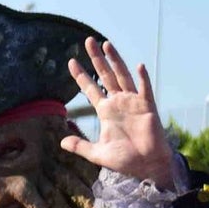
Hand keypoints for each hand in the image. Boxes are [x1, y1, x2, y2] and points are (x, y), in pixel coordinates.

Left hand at [60, 37, 174, 188]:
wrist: (146, 166)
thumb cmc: (124, 160)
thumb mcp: (97, 154)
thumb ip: (80, 146)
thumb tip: (61, 143)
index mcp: (106, 111)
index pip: (91, 89)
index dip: (81, 76)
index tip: (71, 62)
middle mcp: (118, 102)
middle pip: (105, 76)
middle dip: (96, 59)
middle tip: (88, 41)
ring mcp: (133, 102)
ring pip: (122, 76)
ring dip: (115, 60)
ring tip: (106, 44)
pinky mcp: (147, 107)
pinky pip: (145, 90)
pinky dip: (142, 78)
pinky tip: (139, 65)